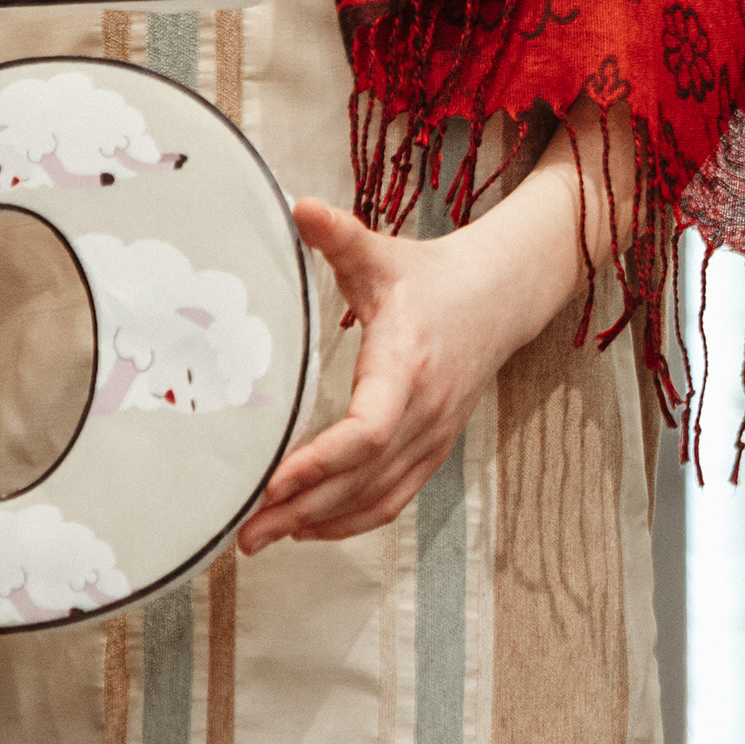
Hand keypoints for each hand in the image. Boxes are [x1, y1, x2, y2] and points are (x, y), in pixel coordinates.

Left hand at [238, 197, 520, 551]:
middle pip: (362, 478)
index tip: (272, 481)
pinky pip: (393, 499)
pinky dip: (350, 521)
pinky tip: (308, 529)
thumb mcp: (382, 252)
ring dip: (319, 524)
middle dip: (301, 509)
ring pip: (377, 497)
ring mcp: (433, 435)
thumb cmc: (430, 277)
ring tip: (262, 538)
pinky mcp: (433, 448)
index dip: (322, 462)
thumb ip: (339, 235)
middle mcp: (426, 410)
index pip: (369, 429)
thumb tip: (298, 205)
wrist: (500, 297)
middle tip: (243, 533)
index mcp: (407, 363)